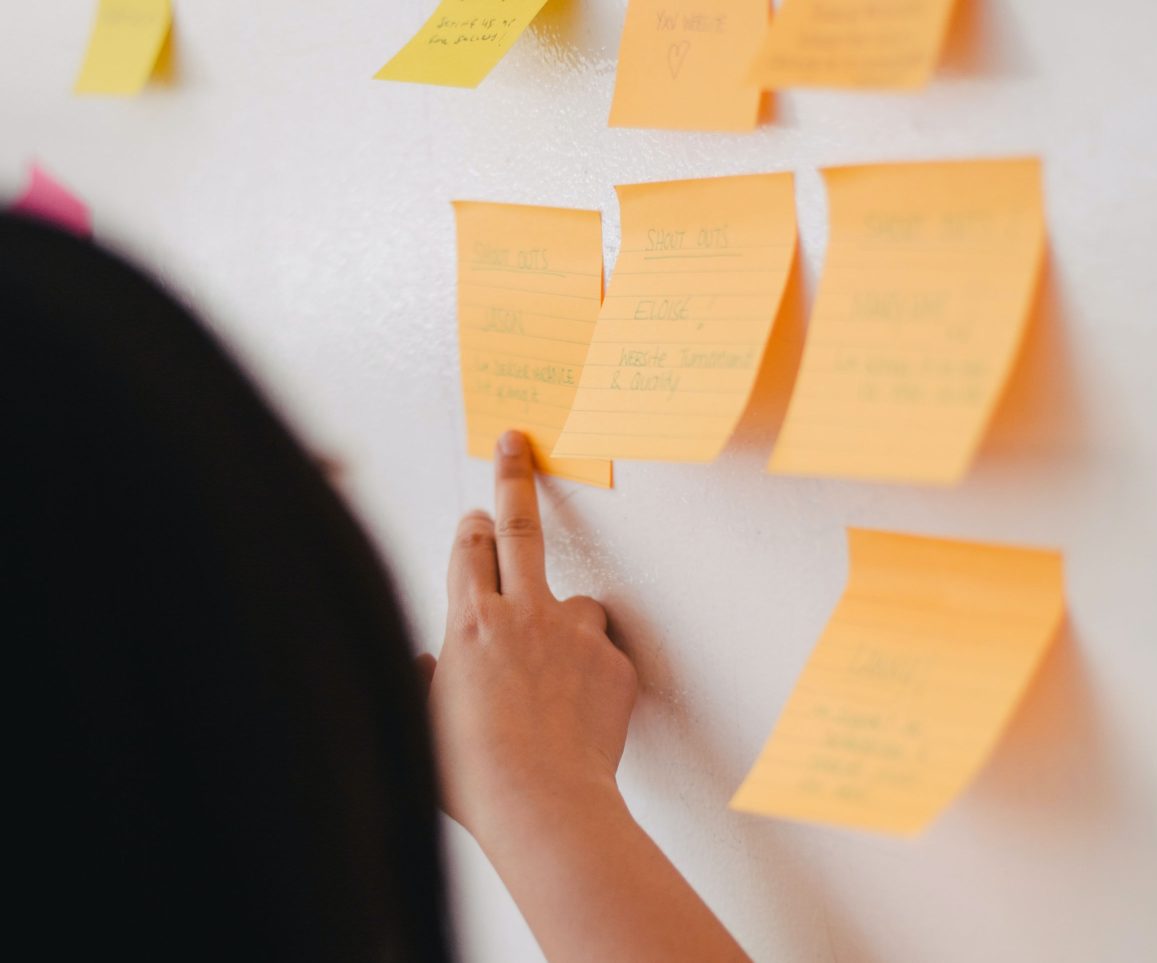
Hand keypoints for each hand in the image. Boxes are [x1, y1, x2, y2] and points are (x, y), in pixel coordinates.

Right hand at [425, 430, 636, 844]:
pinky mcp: (614, 661)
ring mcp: (574, 633)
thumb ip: (426, 681)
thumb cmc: (473, 775)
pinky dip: (593, 673)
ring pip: (576, 603)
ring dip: (567, 620)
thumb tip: (428, 664)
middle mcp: (523, 614)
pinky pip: (603, 654)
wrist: (543, 804)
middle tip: (518, 442)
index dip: (469, 528)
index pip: (467, 551)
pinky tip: (581, 712)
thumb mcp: (424, 723)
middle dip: (514, 479)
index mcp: (470, 624)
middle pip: (518, 528)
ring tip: (558, 672)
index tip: (474, 514)